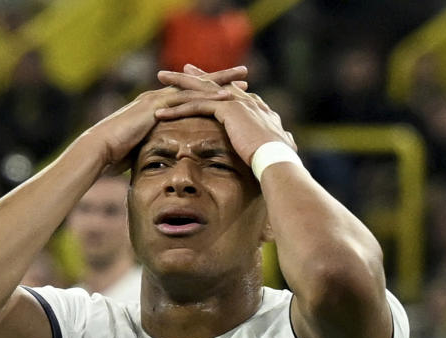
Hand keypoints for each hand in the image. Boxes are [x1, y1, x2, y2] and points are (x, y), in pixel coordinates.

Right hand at [84, 66, 250, 172]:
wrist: (98, 150)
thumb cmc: (114, 155)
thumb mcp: (140, 149)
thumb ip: (152, 149)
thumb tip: (160, 164)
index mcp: (156, 106)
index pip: (187, 95)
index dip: (208, 92)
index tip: (230, 90)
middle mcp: (158, 98)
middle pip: (195, 84)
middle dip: (220, 78)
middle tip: (243, 73)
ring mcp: (157, 100)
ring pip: (195, 87)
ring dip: (220, 82)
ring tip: (243, 78)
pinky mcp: (155, 106)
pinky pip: (187, 100)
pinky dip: (208, 98)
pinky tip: (226, 98)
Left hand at [154, 65, 294, 165]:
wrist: (278, 159)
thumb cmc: (278, 159)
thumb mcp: (277, 145)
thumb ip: (277, 140)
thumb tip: (285, 143)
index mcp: (256, 107)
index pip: (230, 92)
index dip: (215, 85)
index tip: (203, 80)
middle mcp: (246, 100)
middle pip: (214, 84)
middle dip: (194, 76)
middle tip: (176, 70)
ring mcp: (237, 103)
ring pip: (201, 90)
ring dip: (178, 85)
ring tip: (160, 79)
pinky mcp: (228, 110)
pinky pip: (197, 106)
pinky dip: (177, 109)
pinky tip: (161, 113)